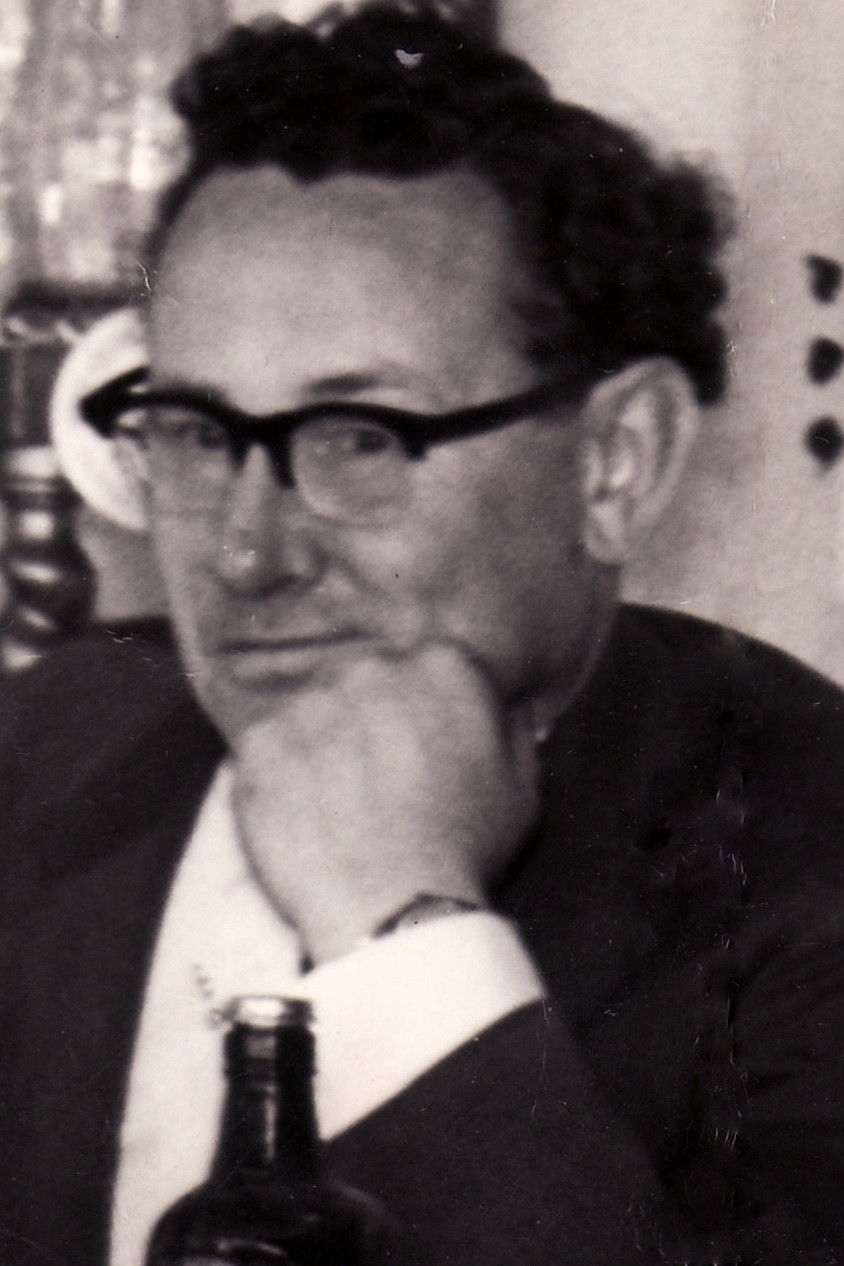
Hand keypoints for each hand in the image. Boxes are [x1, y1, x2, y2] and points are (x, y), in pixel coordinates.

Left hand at [229, 643, 541, 963]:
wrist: (394, 914)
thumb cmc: (466, 854)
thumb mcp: (522, 785)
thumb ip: (506, 726)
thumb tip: (496, 703)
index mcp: (443, 667)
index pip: (421, 668)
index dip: (416, 715)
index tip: (415, 754)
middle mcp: (374, 669)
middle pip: (362, 682)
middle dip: (364, 723)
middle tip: (372, 785)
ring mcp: (313, 702)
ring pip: (312, 712)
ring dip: (319, 748)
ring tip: (337, 809)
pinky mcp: (262, 740)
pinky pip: (265, 746)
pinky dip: (277, 778)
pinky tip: (304, 818)